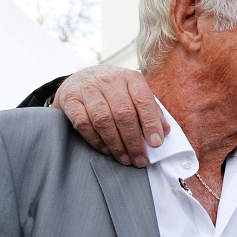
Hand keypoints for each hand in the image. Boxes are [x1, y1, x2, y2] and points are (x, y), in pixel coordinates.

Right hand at [52, 65, 169, 166]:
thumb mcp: (135, 94)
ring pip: (104, 120)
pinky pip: (84, 124)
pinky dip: (97, 141)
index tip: (156, 143)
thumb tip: (165, 132)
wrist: (81, 78)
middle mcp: (109, 80)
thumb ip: (151, 111)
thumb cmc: (114, 90)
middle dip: (134, 141)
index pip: (144, 100)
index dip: (151, 123)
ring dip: (116, 144)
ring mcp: (88, 88)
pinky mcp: (70, 99)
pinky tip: (107, 150)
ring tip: (125, 158)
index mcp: (130, 78)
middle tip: (140, 159)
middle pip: (124, 114)